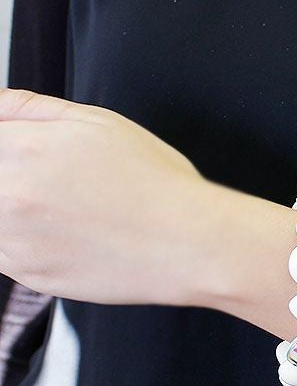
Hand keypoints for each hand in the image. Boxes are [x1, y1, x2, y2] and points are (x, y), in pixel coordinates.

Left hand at [0, 88, 209, 304]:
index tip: (25, 157)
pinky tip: (68, 235)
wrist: (189, 244)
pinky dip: (26, 244)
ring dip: (15, 213)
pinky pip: (7, 255)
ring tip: (65, 211)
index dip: (12, 147)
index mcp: (20, 149)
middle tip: (59, 188)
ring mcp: (17, 243)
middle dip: (16, 179)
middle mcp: (8, 197)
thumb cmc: (157, 184)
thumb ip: (31, 108)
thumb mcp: (101, 123)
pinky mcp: (33, 277)